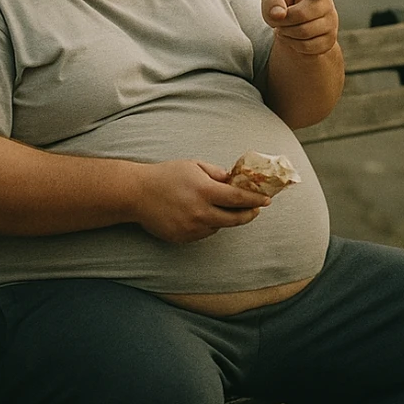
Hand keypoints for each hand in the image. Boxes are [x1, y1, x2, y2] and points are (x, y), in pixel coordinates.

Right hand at [133, 160, 271, 243]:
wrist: (137, 194)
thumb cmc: (166, 175)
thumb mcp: (193, 166)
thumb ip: (216, 173)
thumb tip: (234, 182)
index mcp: (204, 191)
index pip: (238, 198)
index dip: (255, 200)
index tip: (267, 200)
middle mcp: (200, 212)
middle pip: (233, 219)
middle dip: (248, 215)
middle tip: (255, 210)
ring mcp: (191, 228)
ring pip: (218, 227)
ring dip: (225, 218)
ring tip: (222, 207)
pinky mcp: (183, 237)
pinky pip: (203, 233)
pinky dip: (208, 225)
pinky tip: (201, 214)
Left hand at [261, 0, 351, 57]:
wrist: (292, 25)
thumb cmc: (282, 4)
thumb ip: (271, 1)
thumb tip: (278, 15)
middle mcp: (326, 3)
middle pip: (303, 14)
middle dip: (285, 19)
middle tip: (279, 18)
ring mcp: (331, 23)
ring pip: (304, 32)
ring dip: (286, 32)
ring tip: (285, 27)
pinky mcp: (330, 41)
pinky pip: (307, 47)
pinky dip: (293, 44)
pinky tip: (292, 37)